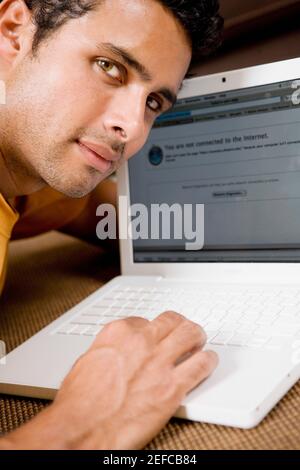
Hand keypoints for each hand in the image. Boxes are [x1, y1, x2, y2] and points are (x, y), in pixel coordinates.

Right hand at [2, 311, 217, 449]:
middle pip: (172, 321)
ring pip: (191, 334)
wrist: (82, 430)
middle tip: (184, 332)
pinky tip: (208, 362)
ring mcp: (159, 362)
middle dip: (179, 326)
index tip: (156, 336)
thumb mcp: (88, 361)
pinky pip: (202, 365)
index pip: (145, 320)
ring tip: (199, 342)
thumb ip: (110, 350)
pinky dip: (208, 361)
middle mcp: (142, 341)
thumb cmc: (80, 402)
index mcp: (119, 332)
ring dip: (197, 336)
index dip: (153, 330)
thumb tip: (119, 352)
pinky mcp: (173, 387)